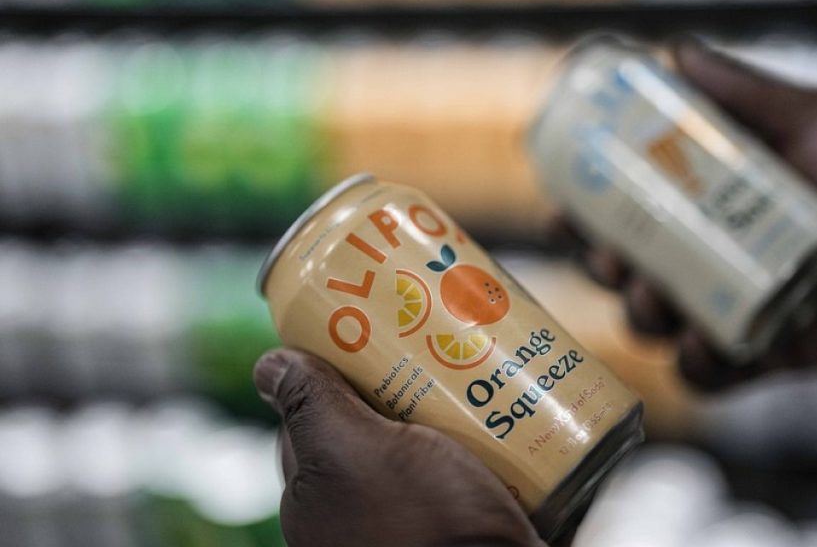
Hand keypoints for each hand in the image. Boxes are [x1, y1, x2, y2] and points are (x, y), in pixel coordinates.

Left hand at [253, 349, 545, 546]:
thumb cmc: (420, 525)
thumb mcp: (354, 452)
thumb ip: (311, 408)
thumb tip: (266, 364)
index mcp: (317, 498)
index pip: (318, 413)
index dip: (342, 368)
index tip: (376, 333)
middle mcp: (359, 513)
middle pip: (377, 423)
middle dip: (405, 381)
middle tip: (438, 345)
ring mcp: (413, 520)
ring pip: (428, 443)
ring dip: (454, 408)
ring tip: (480, 375)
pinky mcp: (466, 523)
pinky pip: (471, 468)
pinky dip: (488, 440)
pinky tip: (508, 417)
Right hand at [562, 38, 816, 390]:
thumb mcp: (806, 119)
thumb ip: (743, 91)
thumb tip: (676, 52)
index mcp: (700, 212)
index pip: (623, 218)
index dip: (582, 220)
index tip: (564, 209)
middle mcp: (703, 264)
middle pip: (624, 276)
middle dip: (602, 269)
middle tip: (612, 255)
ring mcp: (729, 312)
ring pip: (655, 328)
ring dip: (641, 315)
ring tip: (657, 294)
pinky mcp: (763, 356)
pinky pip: (709, 378)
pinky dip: (694, 366)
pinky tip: (700, 342)